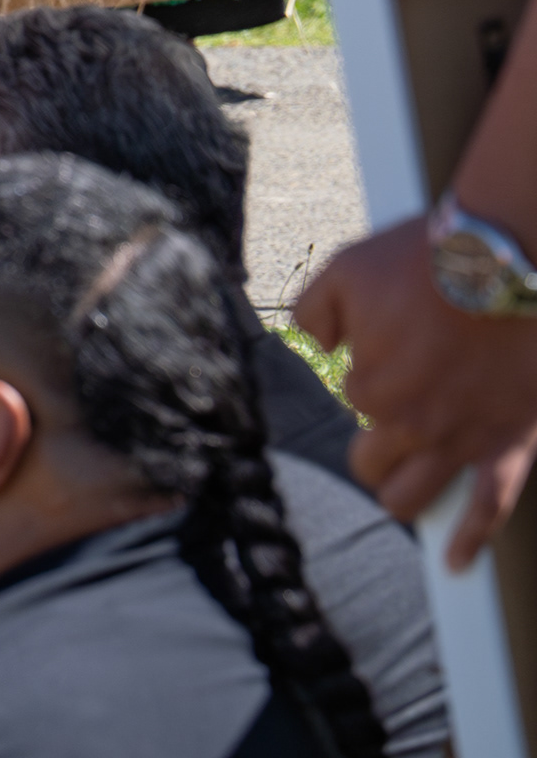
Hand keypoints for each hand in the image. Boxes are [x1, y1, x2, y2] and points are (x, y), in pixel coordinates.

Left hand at [301, 213, 536, 565]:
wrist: (507, 261)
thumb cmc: (426, 263)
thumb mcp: (344, 270)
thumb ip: (314, 313)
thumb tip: (321, 346)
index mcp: (371, 386)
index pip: (353, 401)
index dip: (367, 376)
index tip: (387, 352)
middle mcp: (413, 424)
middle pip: (373, 462)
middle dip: (372, 448)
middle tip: (387, 424)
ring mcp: (463, 441)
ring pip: (413, 496)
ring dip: (402, 495)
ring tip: (399, 488)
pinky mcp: (510, 446)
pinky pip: (489, 509)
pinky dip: (469, 540)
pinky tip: (455, 563)